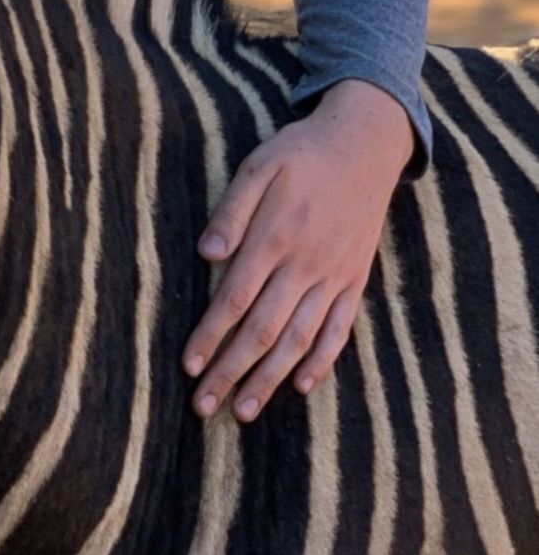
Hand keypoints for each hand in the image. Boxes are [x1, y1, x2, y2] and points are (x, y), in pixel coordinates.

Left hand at [184, 80, 414, 422]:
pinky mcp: (354, 280)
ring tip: (244, 411)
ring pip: (299, 340)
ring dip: (270, 379)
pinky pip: (339, 330)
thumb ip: (232, 210)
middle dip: (231, 371)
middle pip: (263, 330)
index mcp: (276, 236)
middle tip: (203, 406)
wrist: (365, 144)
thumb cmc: (301, 153)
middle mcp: (306, 264)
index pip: (235, 299)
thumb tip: (207, 253)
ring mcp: (334, 276)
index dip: (211, 335)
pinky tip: (301, 386)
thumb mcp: (259, 165)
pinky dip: (321, 361)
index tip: (189, 366)